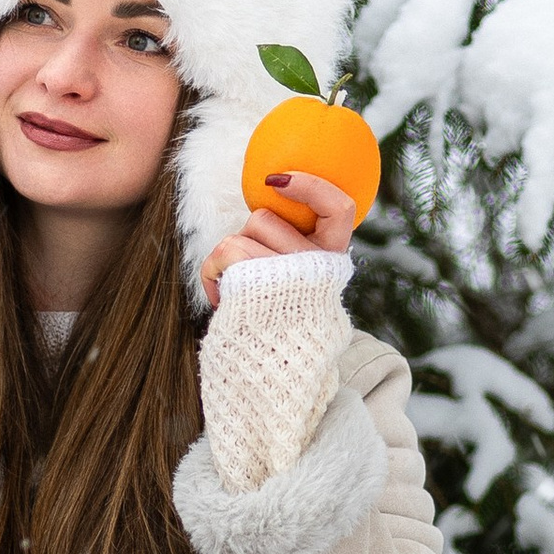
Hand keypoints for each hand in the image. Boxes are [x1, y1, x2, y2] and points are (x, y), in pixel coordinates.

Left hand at [199, 171, 359, 307]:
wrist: (266, 373)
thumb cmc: (274, 321)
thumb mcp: (298, 281)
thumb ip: (296, 248)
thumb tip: (274, 189)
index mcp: (330, 261)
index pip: (340, 209)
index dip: (312, 186)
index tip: (277, 179)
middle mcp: (316, 268)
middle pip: (265, 219)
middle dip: (247, 238)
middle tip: (252, 273)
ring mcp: (286, 278)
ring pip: (240, 235)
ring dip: (227, 258)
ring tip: (237, 290)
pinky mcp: (254, 289)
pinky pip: (222, 255)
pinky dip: (212, 273)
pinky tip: (223, 299)